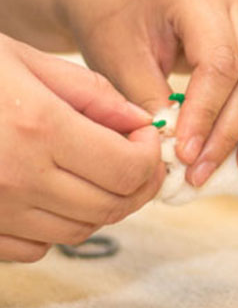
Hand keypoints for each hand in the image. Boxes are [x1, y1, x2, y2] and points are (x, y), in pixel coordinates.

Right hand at [0, 35, 162, 261]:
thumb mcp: (24, 59)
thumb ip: (90, 93)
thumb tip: (140, 124)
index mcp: (37, 128)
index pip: (129, 169)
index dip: (151, 157)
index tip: (146, 139)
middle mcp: (16, 178)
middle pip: (112, 206)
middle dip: (136, 185)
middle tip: (133, 159)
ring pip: (78, 231)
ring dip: (100, 206)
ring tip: (93, 173)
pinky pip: (34, 248)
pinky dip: (54, 227)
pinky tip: (49, 194)